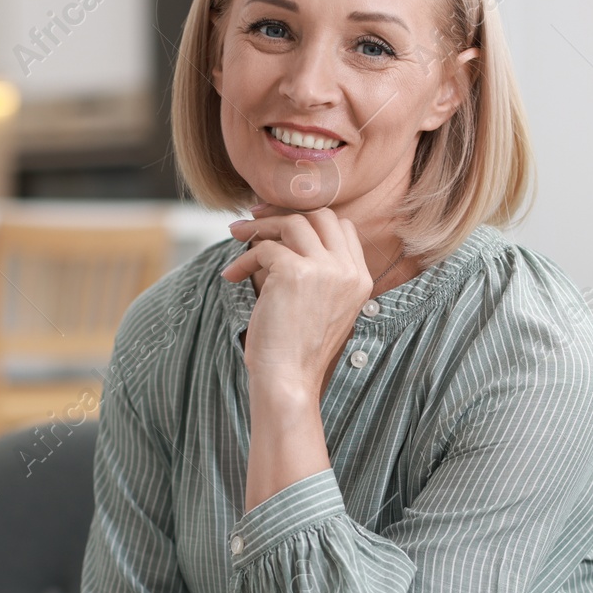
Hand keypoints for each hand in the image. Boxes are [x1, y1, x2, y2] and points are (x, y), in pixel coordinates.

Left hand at [220, 209, 372, 389]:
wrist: (289, 380)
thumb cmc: (296, 351)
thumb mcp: (319, 307)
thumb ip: (316, 272)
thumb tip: (280, 236)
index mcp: (360, 279)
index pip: (342, 227)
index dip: (309, 220)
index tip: (279, 224)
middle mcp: (348, 270)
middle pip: (321, 215)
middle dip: (284, 211)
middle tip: (253, 218)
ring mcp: (325, 269)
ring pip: (292, 222)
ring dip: (259, 226)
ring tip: (235, 236)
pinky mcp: (294, 272)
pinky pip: (264, 248)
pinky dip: (243, 259)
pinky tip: (231, 276)